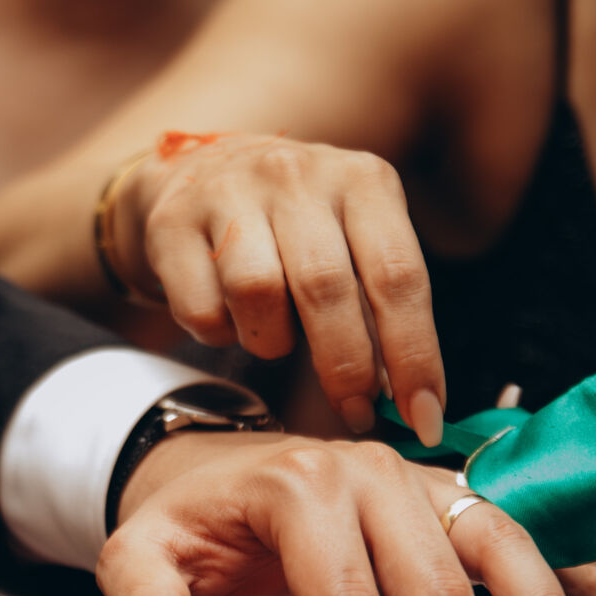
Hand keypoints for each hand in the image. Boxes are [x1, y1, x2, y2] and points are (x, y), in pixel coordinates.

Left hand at [104, 433, 595, 595]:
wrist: (216, 469)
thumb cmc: (186, 523)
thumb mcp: (137, 551)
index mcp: (296, 485)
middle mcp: (367, 470)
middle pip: (426, 581)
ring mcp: (415, 477)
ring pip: (490, 545)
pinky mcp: (445, 495)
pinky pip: (507, 536)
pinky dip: (548, 585)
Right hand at [109, 133, 443, 443]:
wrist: (197, 176)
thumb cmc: (294, 228)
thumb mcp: (353, 240)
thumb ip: (381, 306)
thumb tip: (410, 399)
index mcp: (361, 179)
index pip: (399, 275)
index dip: (414, 355)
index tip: (423, 419)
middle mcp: (296, 176)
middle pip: (326, 287)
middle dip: (346, 366)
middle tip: (355, 411)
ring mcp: (229, 192)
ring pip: (257, 293)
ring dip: (272, 340)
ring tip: (275, 336)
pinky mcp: (172, 223)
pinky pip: (202, 309)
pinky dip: (220, 335)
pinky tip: (229, 320)